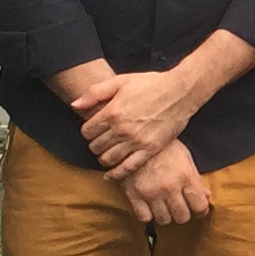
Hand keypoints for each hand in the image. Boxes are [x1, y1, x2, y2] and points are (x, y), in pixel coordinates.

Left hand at [71, 67, 196, 173]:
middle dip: (95, 144)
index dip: (87, 131)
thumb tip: (74, 105)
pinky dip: (116, 173)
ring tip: (107, 153)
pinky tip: (111, 174)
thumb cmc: (150, 84)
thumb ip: (94, 92)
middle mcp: (122, 129)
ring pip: (108, 159)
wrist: (180, 92)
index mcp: (112, 112)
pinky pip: (128, 167)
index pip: (87, 131)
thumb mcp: (120, 81)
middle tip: (101, 142)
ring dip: (103, 158)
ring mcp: (136, 141)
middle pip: (96, 146)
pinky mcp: (149, 150)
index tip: (94, 130)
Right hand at [118, 141, 211, 224]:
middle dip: (183, 214)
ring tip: (165, 206)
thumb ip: (195, 179)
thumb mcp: (185, 157)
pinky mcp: (133, 194)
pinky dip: (148, 215)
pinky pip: (144, 218)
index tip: (199, 210)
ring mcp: (151, 192)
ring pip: (164, 220)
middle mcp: (169, 186)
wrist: (136, 137)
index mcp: (185, 176)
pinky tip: (150, 206)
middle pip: (182, 217)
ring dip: (166, 215)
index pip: (200, 206)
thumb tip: (207, 196)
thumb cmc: (164, 147)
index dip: (201, 211)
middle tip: (181, 207)